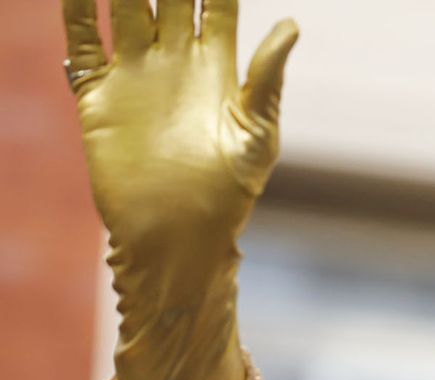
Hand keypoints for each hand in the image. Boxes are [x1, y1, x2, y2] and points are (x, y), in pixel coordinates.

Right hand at [62, 0, 297, 379]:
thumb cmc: (230, 192)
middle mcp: (175, 62)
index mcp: (218, 68)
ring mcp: (135, 73)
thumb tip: (292, 24)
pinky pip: (82, 40)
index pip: (216, 4)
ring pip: (122, 5)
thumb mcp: (258, 133)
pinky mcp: (99, 93)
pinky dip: (74, 8)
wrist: (179, 233)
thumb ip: (268, 78)